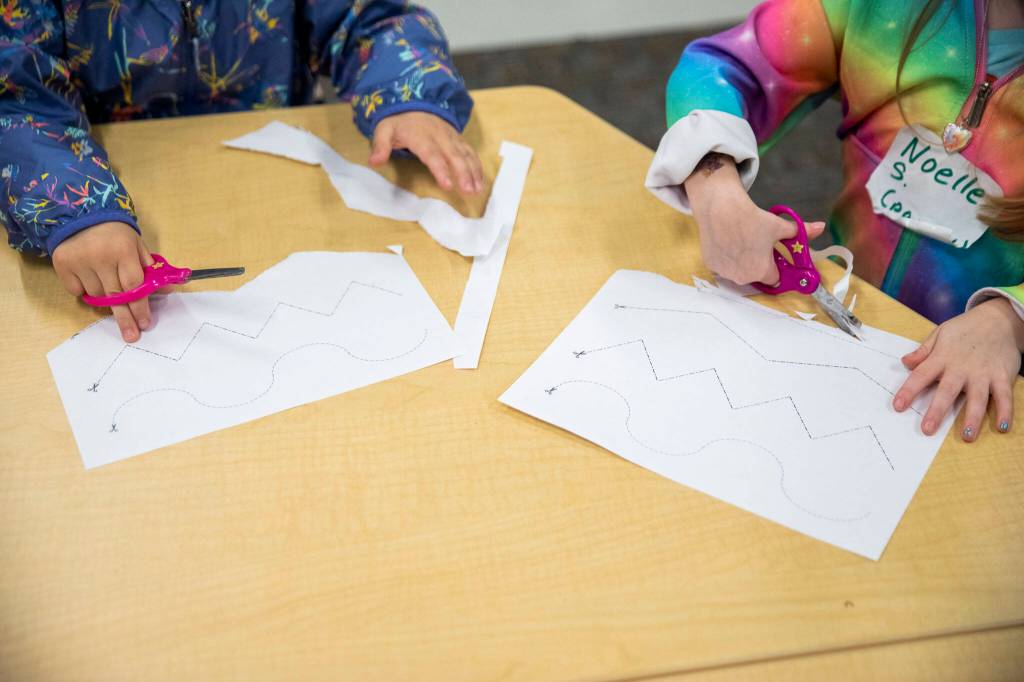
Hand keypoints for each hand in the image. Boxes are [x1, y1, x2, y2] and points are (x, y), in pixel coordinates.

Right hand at [52, 221, 153, 342]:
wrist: (81, 216)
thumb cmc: (116, 234)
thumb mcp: (136, 245)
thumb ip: (150, 268)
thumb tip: (166, 290)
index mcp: (123, 250)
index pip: (134, 286)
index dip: (140, 307)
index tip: (145, 323)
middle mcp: (100, 257)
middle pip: (115, 297)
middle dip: (126, 318)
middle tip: (132, 335)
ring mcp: (80, 262)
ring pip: (97, 296)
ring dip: (106, 298)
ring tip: (109, 285)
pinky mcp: (62, 265)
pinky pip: (77, 291)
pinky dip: (85, 291)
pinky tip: (90, 278)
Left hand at [369, 111, 483, 195]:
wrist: (415, 102)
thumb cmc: (399, 122)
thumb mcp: (383, 130)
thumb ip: (380, 146)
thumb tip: (374, 162)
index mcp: (421, 136)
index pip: (432, 154)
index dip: (441, 170)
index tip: (447, 185)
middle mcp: (439, 137)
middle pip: (454, 156)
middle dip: (463, 173)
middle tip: (468, 191)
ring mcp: (451, 137)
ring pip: (465, 154)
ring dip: (473, 172)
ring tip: (477, 190)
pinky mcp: (458, 140)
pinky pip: (470, 152)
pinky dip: (477, 166)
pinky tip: (480, 181)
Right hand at [683, 154, 825, 284]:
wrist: (720, 209)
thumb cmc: (752, 219)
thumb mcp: (780, 226)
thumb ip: (800, 232)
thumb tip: (820, 227)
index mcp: (762, 271)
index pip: (775, 278)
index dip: (777, 266)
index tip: (774, 255)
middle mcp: (743, 277)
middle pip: (756, 275)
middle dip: (758, 263)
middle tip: (757, 244)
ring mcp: (725, 272)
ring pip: (738, 271)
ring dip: (742, 261)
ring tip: (741, 241)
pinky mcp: (711, 265)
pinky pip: (723, 265)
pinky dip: (726, 257)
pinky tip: (727, 241)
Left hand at [893, 298, 1023, 440]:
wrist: (999, 319)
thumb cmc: (965, 329)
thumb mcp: (940, 334)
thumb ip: (923, 351)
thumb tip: (905, 363)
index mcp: (942, 357)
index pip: (921, 376)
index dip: (908, 391)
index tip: (898, 406)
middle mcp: (961, 368)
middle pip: (947, 391)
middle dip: (937, 411)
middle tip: (927, 430)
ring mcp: (983, 373)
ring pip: (977, 398)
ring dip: (972, 418)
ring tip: (967, 436)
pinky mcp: (1002, 376)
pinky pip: (1004, 397)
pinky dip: (1005, 412)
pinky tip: (1002, 428)